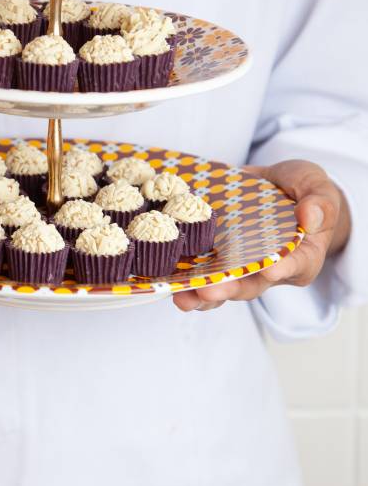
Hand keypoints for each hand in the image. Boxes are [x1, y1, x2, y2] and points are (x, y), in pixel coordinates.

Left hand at [173, 159, 350, 311]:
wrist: (281, 188)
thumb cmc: (304, 192)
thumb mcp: (317, 187)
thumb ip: (318, 202)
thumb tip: (309, 215)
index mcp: (302, 257)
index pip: (296, 266)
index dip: (284, 269)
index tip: (272, 270)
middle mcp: (270, 270)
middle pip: (251, 285)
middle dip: (228, 289)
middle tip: (208, 290)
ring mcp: (242, 268)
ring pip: (223, 288)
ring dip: (201, 295)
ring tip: (182, 298)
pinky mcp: (219, 258)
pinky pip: (202, 274)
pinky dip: (185, 280)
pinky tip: (166, 282)